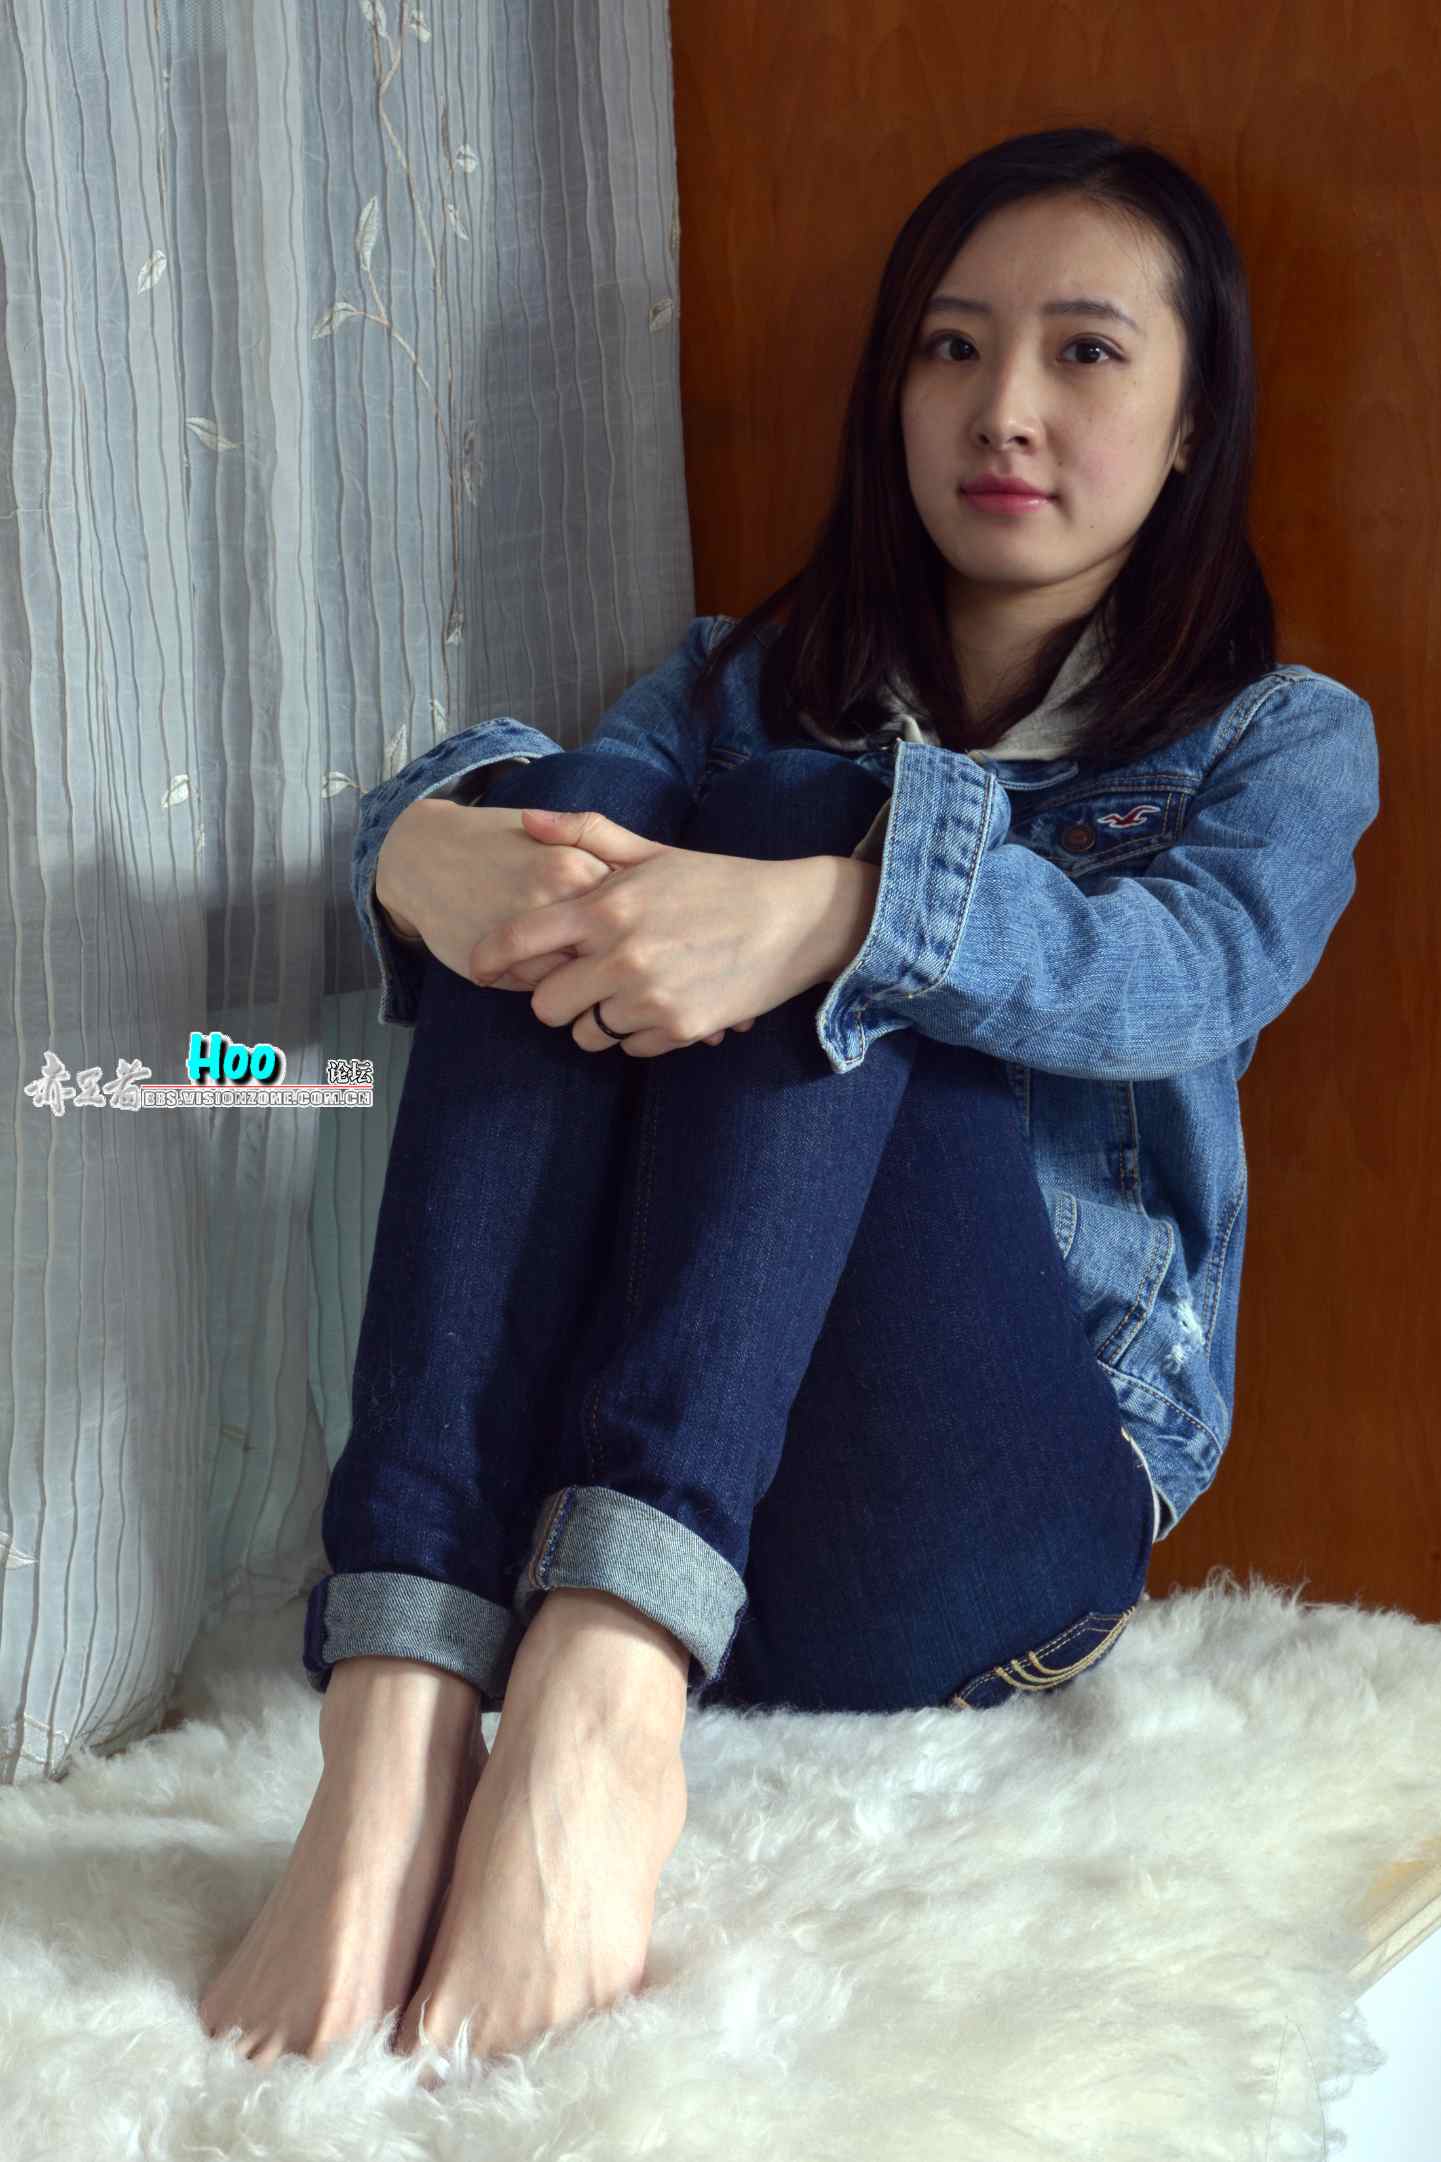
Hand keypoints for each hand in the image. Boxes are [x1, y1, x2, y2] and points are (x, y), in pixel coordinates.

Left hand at [468, 807, 834, 1057]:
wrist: (792, 921)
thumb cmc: (716, 882)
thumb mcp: (651, 850)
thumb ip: (585, 834)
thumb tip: (525, 819)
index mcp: (605, 908)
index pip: (518, 943)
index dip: (490, 959)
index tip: (483, 969)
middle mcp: (620, 957)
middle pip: (546, 1007)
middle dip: (557, 997)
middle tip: (580, 982)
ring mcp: (649, 998)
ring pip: (588, 1033)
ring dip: (600, 1018)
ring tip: (630, 990)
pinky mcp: (679, 1029)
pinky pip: (630, 1048)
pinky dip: (640, 1033)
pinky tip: (664, 1003)